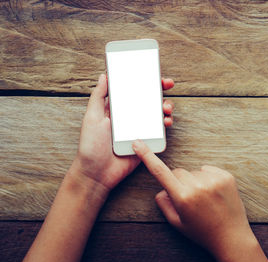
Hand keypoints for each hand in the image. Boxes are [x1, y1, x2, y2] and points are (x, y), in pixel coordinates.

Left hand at [69, 74, 174, 193]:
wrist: (97, 174)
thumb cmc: (90, 146)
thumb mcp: (92, 117)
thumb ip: (98, 97)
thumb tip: (104, 75)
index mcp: (116, 109)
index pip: (132, 90)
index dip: (144, 80)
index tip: (153, 72)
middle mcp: (129, 117)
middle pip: (148, 99)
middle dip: (160, 90)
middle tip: (168, 84)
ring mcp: (139, 129)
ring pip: (157, 113)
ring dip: (165, 106)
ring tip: (166, 108)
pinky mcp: (146, 142)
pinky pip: (159, 131)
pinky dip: (166, 124)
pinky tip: (166, 122)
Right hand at [132, 140, 267, 261]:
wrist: (231, 237)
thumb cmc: (202, 232)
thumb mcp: (177, 223)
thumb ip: (164, 203)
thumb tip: (162, 189)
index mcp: (183, 197)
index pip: (160, 172)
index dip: (147, 156)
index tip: (138, 143)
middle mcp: (198, 185)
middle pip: (178, 172)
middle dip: (178, 182)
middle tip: (189, 199)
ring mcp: (214, 180)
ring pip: (193, 171)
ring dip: (195, 181)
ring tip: (205, 199)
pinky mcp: (226, 176)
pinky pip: (208, 169)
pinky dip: (207, 178)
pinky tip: (213, 193)